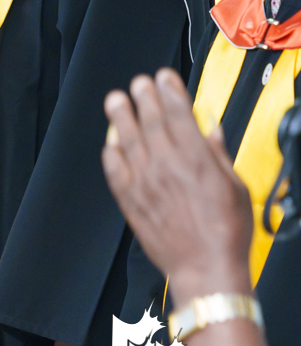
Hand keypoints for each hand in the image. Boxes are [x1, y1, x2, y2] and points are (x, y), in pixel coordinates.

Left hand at [103, 69, 252, 303]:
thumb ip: (218, 154)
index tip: (165, 77)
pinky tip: (110, 141)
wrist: (206, 268)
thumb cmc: (225, 233)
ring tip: (116, 100)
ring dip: (120, 116)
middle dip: (144, 97)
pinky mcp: (130, 199)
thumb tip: (209, 129)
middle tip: (139, 83)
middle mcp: (167, 166)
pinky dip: (111, 152)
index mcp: (197, 160)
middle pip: (151, 121)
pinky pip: (114, 169)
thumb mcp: (235, 187)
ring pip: (128, 139)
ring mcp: (145, 182)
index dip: (170, 91)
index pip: (179, 114)